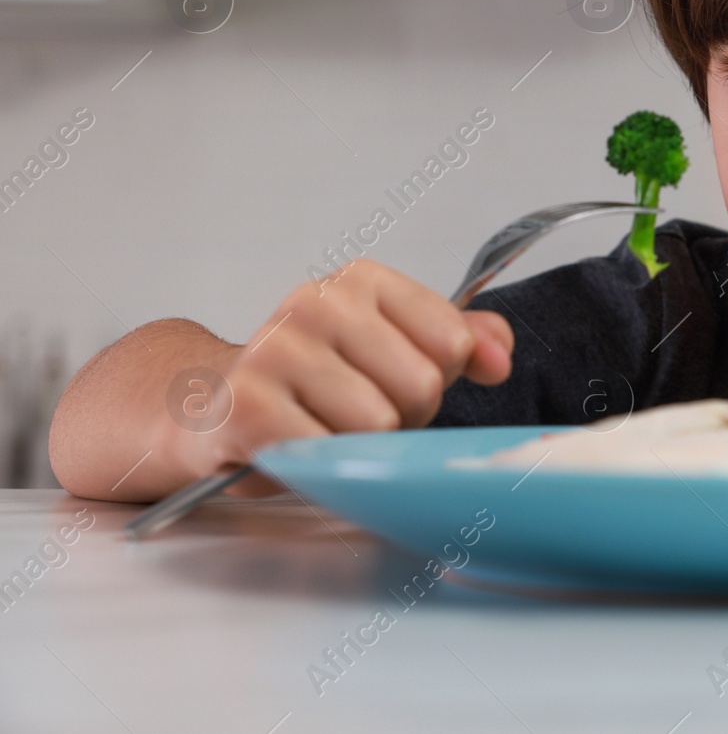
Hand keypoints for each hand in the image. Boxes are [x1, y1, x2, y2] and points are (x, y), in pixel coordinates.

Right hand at [159, 259, 512, 496]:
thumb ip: (460, 341)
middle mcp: (315, 302)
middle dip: (401, 417)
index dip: (437, 377)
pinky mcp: (247, 406)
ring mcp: (275, 350)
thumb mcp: (393, 348)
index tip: (396, 380)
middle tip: (352, 413)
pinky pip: (329, 454)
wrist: (207, 407)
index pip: (452, 340)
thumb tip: (500, 356)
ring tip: (320, 430)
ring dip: (358, 446)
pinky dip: (320, 466)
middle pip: (422, 385)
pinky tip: (292, 447)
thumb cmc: (313, 382)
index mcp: (360, 282)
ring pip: (378, 424)